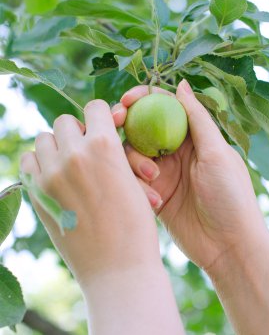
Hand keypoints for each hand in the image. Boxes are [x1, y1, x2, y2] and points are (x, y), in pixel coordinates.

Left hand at [20, 99, 160, 287]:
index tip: (101, 128)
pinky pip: (28, 160)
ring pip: (44, 137)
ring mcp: (51, 173)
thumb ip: (110, 153)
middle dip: (77, 131)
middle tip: (85, 149)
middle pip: (65, 121)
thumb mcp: (132, 178)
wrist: (118, 266)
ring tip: (68, 162)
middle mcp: (74, 153)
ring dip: (56, 145)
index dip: (100, 116)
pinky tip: (53, 175)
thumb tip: (94, 136)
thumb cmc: (135, 224)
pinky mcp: (36, 193)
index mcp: (104, 145)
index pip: (95, 107)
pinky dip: (39, 162)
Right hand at [112, 80, 268, 271]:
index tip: (124, 101)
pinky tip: (152, 199)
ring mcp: (161, 172)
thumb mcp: (216, 152)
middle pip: (141, 127)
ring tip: (152, 177)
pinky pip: (132, 179)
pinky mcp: (152, 193)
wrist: (227, 246)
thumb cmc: (230, 196)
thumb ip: (197, 118)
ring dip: (134, 160)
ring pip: (132, 153)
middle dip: (124, 122)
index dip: (142, 98)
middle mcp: (173, 150)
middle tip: (114, 123)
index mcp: (192, 136)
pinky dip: (135, 184)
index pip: (162, 107)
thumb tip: (181, 83)